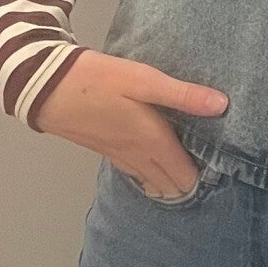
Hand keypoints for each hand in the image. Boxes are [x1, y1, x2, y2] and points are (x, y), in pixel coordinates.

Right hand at [31, 49, 228, 199]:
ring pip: (150, 182)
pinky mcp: (104, 151)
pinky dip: (149, 177)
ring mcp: (118, 156)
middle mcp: (136, 155)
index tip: (221, 173)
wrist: (46, 88)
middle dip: (187, 186)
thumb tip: (222, 105)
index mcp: (151, 141)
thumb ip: (182, 95)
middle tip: (209, 178)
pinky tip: (153, 173)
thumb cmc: (98, 80)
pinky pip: (134, 173)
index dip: (202, 179)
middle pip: (168, 185)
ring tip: (186, 179)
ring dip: (168, 184)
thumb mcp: (144, 80)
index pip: (183, 176)